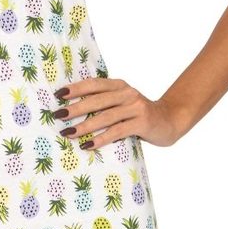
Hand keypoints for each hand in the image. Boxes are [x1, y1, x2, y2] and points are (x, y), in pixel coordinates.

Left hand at [52, 77, 183, 148]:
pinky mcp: (142, 123)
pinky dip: (101, 138)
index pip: (94, 84)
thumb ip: (105, 102)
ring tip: (68, 133)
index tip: (58, 94)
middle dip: (75, 108)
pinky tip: (88, 145)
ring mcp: (136, 107)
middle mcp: (127, 93)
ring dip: (84, 126)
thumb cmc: (138, 114)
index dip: (76, 88)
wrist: (169, 120)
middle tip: (58, 115)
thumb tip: (72, 110)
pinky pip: (117, 131)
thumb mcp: (123, 102)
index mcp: (119, 85)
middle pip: (97, 100)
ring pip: (105, 116)